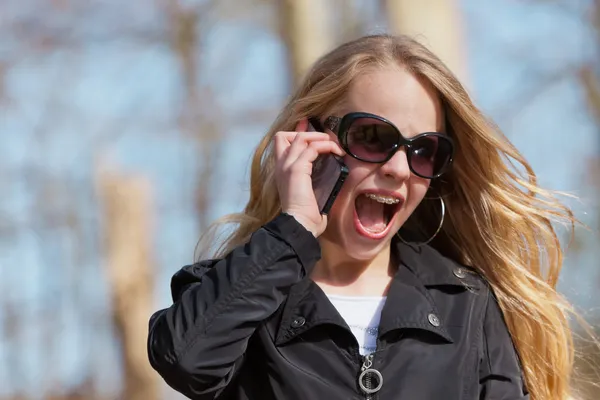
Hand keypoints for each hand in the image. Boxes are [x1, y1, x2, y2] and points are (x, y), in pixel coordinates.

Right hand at [273, 118, 344, 236]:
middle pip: (285, 135)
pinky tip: (336, 153)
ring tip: (334, 145)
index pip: (282, 143)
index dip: (296, 133)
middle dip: (307, 132)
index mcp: (281, 171)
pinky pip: (312, 148)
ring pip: (300, 138)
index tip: (311, 129)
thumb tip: (329, 176)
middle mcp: (280, 166)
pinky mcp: (296, 169)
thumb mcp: (308, 192)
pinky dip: (326, 146)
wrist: (299, 224)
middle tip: (326, 138)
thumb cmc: (306, 215)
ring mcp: (287, 166)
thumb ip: (313, 180)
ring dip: (319, 138)